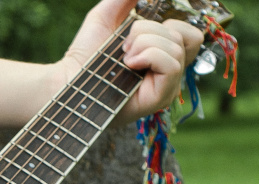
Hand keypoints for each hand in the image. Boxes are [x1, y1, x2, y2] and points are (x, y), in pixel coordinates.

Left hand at [53, 0, 203, 121]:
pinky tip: (129, 64)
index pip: (189, 31)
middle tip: (124, 46)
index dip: (170, 21)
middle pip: (183, 35)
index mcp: (164, 51)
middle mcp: (170, 68)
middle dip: (149, 31)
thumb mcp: (109, 14)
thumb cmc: (88, 50)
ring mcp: (168, 84)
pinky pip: (172, 64)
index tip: (140, 24)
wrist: (69, 77)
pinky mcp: (162, 96)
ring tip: (123, 57)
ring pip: (176, 47)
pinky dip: (149, 55)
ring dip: (144, 43)